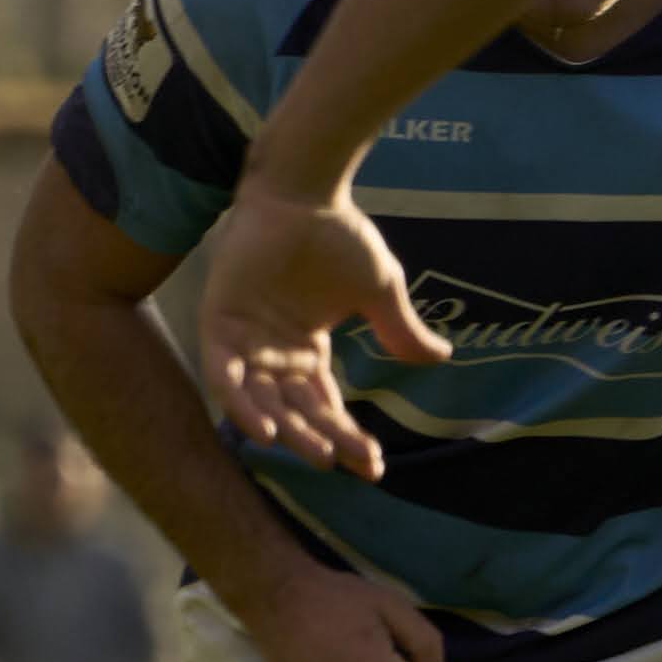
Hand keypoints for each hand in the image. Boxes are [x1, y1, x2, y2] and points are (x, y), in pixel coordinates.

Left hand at [194, 181, 441, 478]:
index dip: (348, 437)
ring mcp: (245, 340)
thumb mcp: (378, 291)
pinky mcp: (218, 322)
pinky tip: (264, 430)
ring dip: (284, 429)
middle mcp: (273, 354)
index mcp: (306, 352)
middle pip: (296, 411)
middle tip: (343, 463)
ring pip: (261, 402)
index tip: (374, 467)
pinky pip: (224, 374)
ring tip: (311, 454)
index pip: (326, 407)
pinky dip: (241, 403)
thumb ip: (400, 329)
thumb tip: (442, 358)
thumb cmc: (339, 236)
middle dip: (319, 440)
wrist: (304, 194)